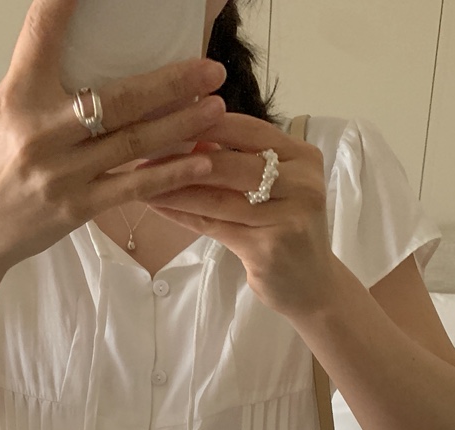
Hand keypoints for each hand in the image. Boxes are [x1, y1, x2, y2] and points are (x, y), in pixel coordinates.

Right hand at [0, 0, 226, 274]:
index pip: (44, 33)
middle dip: (171, 82)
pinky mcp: (76, 208)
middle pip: (117, 98)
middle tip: (208, 69)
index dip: (65, 2)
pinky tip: (200, 161)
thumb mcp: (8, 111)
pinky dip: (169, 174)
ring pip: (133, 143)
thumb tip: (90, 46)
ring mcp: (60, 173)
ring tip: (216, 107)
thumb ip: (45, 82)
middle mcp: (39, 131)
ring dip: (181, 124)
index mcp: (18, 95)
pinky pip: (132, 188)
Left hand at [144, 113, 338, 318]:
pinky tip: (157, 206)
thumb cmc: (286, 232)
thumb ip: (241, 162)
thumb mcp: (274, 189)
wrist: (312, 287)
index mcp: (302, 157)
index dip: (205, 121)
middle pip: (230, 163)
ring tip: (141, 180)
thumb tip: (190, 135)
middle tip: (143, 149)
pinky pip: (214, 225)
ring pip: (218, 196)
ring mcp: (288, 216)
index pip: (248, 129)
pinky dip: (183, 214)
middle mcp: (302, 182)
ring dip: (175, 187)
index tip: (166, 117)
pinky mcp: (268, 247)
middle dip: (182, 155)